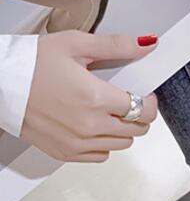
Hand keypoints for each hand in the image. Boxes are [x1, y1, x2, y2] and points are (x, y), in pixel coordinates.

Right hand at [20, 31, 158, 162]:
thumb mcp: (74, 44)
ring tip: (108, 112)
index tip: (146, 96)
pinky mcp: (64, 153)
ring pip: (122, 144)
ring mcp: (77, 142)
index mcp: (95, 98)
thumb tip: (146, 44)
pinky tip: (93, 126)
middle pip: (137, 130)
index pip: (143, 110)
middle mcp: (89, 125)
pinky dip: (103, 143)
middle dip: (139, 115)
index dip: (150, 102)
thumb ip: (116, 46)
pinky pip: (100, 156)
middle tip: (128, 102)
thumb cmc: (28, 63)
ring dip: (122, 129)